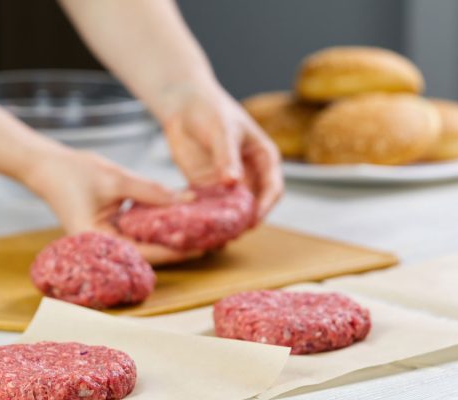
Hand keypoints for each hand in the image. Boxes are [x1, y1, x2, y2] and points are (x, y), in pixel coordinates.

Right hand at [22, 147, 201, 264]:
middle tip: (211, 241)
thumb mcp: (116, 178)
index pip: (145, 252)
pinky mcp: (111, 228)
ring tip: (202, 232)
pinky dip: (158, 226)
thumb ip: (151, 191)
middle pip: (148, 253)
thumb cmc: (73, 172)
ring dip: (171, 237)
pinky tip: (180, 219)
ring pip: (146, 243)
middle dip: (178, 247)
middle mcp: (103, 246)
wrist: (46, 166)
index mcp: (98, 241)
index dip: (175, 250)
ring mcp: (107, 238)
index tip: (202, 245)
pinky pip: (138, 232)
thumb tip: (187, 199)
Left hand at [161, 84, 283, 220]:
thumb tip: (234, 182)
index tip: (253, 218)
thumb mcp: (221, 131)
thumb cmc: (210, 110)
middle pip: (254, 206)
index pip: (273, 188)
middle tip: (232, 233)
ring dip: (225, 224)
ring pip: (233, 211)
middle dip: (245, 221)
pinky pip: (211, 208)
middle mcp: (250, 175)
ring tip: (215, 237)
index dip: (265, 206)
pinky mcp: (207, 187)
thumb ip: (227, 157)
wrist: (184, 105)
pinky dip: (207, 219)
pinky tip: (198, 228)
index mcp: (264, 159)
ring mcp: (228, 183)